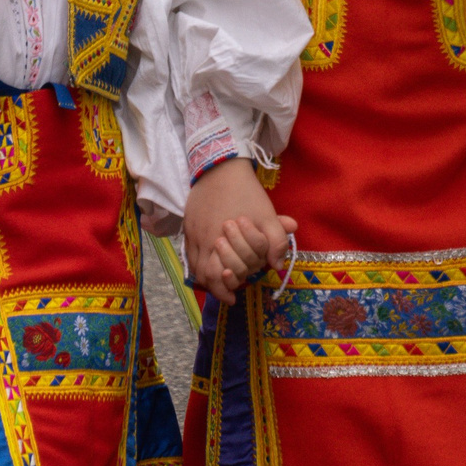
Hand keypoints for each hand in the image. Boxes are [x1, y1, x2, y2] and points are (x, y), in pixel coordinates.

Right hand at [184, 156, 297, 303]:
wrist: (220, 168)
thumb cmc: (246, 193)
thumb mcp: (268, 215)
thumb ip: (276, 241)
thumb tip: (277, 266)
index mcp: (223, 240)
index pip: (219, 276)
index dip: (227, 289)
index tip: (234, 297)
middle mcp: (204, 241)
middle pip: (204, 275)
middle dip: (218, 284)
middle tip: (230, 287)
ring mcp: (193, 235)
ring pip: (194, 267)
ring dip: (207, 277)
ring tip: (220, 281)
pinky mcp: (187, 227)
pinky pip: (188, 254)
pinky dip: (198, 264)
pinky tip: (210, 264)